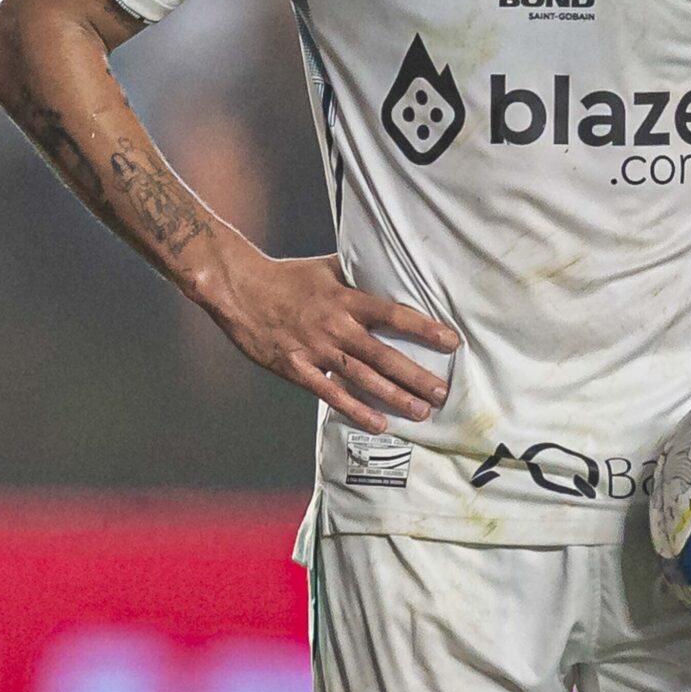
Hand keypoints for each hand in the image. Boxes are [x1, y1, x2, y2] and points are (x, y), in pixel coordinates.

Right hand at [207, 253, 458, 431]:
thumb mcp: (325, 268)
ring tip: (421, 412)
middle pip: (383, 353)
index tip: (451, 342)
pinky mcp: (296, 368)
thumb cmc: (285, 277)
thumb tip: (389, 268)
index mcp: (345, 298)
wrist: (239, 289)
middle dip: (416, 374)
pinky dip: (355, 409)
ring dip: (394, 396)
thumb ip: (357, 274)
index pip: (393, 314)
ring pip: (362, 377)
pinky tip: (378, 423)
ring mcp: (315, 348)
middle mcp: (335, 325)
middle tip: (442, 392)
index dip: (424, 329)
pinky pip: (330, 393)